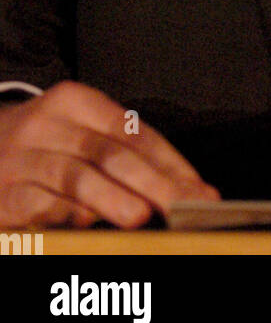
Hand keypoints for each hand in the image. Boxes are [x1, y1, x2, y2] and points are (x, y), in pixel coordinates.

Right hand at [0, 80, 220, 227]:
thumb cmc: (43, 143)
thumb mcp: (77, 130)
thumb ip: (121, 152)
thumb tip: (179, 185)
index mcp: (75, 101)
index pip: (133, 131)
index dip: (170, 162)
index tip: (199, 190)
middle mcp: (48, 124)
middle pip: (109, 153)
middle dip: (152, 182)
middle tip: (182, 205)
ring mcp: (22, 158)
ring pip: (76, 176)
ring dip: (112, 198)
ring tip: (141, 215)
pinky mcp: (3, 192)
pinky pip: (39, 203)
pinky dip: (67, 213)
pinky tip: (88, 222)